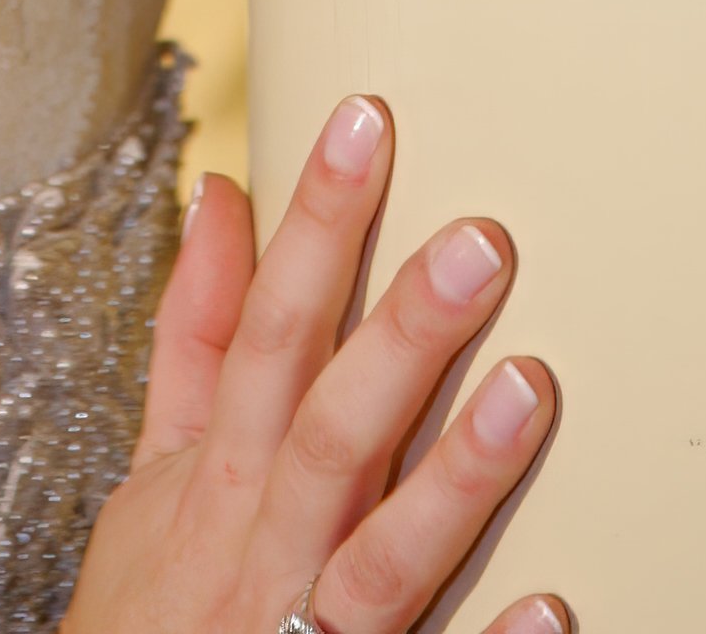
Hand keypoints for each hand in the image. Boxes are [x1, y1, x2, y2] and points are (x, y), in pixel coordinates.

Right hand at [64, 96, 566, 633]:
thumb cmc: (152, 610)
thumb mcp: (154, 467)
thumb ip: (193, 334)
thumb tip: (219, 194)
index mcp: (219, 472)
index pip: (268, 326)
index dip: (314, 224)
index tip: (366, 120)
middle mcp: (264, 545)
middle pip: (331, 425)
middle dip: (402, 332)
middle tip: (482, 241)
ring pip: (383, 553)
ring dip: (456, 476)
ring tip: (533, 388)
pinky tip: (553, 606)